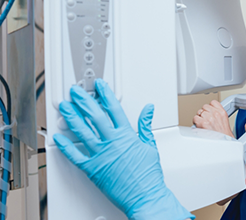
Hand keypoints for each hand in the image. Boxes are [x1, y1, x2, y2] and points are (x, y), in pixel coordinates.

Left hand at [53, 79, 193, 219]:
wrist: (145, 195)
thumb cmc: (148, 175)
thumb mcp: (150, 145)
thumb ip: (145, 125)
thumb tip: (148, 110)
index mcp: (126, 135)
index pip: (114, 109)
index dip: (105, 94)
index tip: (100, 86)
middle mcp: (112, 142)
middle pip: (95, 116)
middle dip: (84, 101)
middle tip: (75, 91)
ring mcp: (101, 155)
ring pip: (82, 131)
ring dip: (71, 117)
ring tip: (64, 107)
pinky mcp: (92, 169)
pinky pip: (75, 155)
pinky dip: (65, 146)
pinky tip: (59, 137)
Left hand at [193, 100, 233, 137]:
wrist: (223, 142)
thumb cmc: (223, 134)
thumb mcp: (224, 120)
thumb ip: (218, 113)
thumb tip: (210, 111)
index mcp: (222, 112)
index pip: (213, 102)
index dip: (210, 107)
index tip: (209, 111)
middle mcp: (216, 114)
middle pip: (205, 106)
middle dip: (204, 112)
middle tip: (206, 119)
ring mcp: (209, 118)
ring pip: (199, 112)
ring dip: (200, 117)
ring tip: (203, 123)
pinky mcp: (203, 123)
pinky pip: (195, 118)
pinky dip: (196, 122)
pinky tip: (200, 126)